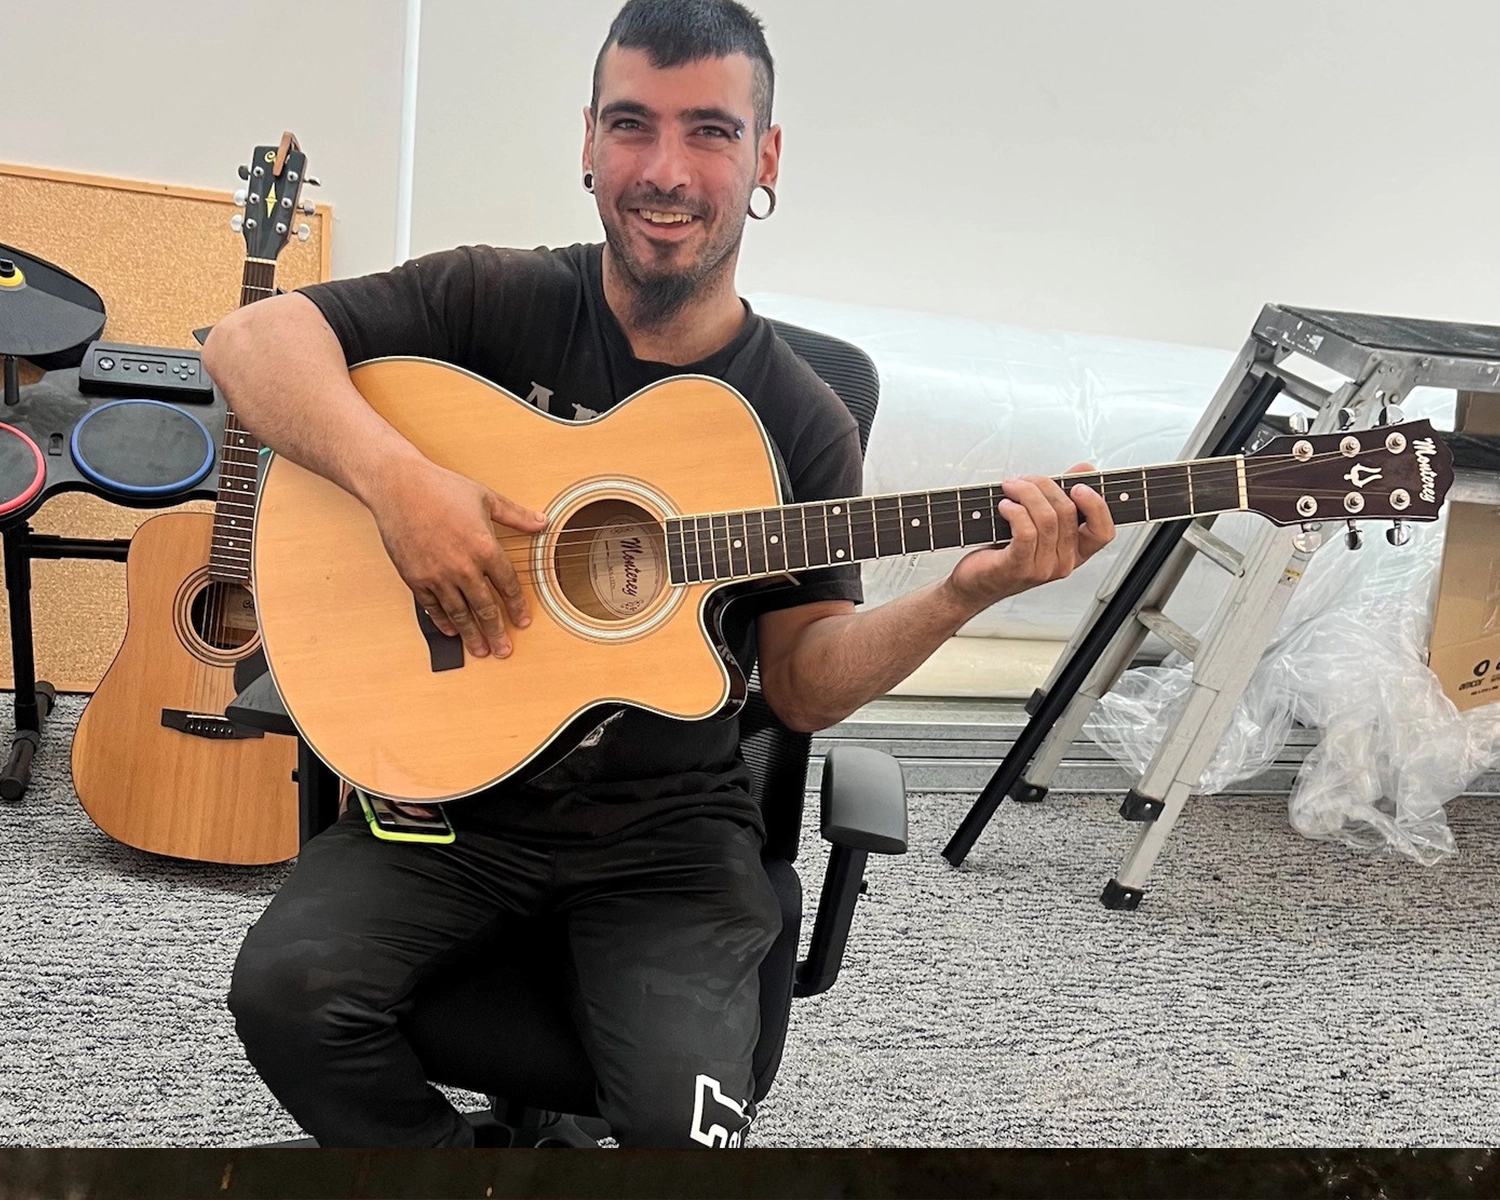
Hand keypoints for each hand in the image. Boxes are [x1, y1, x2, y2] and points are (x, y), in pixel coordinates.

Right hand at [368, 459, 547, 657]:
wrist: (398, 487)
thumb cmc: (441, 488)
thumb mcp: (486, 498)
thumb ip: (516, 516)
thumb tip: (542, 522)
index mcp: (484, 547)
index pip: (508, 585)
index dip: (518, 606)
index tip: (523, 621)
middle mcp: (463, 566)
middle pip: (485, 608)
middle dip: (497, 632)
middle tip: (504, 650)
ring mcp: (437, 575)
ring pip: (459, 613)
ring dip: (471, 635)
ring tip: (481, 651)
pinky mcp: (415, 578)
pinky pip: (432, 607)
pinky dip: (443, 622)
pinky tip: (452, 631)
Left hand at [944, 462, 1114, 612]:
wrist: (974, 583)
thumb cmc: (1003, 553)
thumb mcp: (1037, 521)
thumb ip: (1063, 495)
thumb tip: (1084, 469)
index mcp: (1074, 552)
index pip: (1103, 532)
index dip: (1096, 505)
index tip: (1078, 485)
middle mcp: (1063, 563)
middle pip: (1068, 512)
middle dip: (1044, 485)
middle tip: (1024, 479)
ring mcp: (1042, 568)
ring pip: (1046, 518)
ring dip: (1026, 493)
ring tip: (1010, 488)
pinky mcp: (1018, 567)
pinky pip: (1025, 531)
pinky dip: (1014, 511)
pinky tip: (1004, 506)